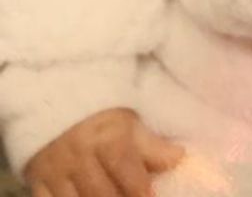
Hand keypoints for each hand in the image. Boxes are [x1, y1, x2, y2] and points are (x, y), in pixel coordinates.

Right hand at [22, 107, 184, 196]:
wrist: (54, 100)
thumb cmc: (100, 112)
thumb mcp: (129, 122)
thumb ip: (152, 145)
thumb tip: (179, 158)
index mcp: (106, 138)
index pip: (125, 170)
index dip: (140, 189)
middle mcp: (79, 156)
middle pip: (101, 192)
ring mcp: (54, 170)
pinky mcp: (36, 179)